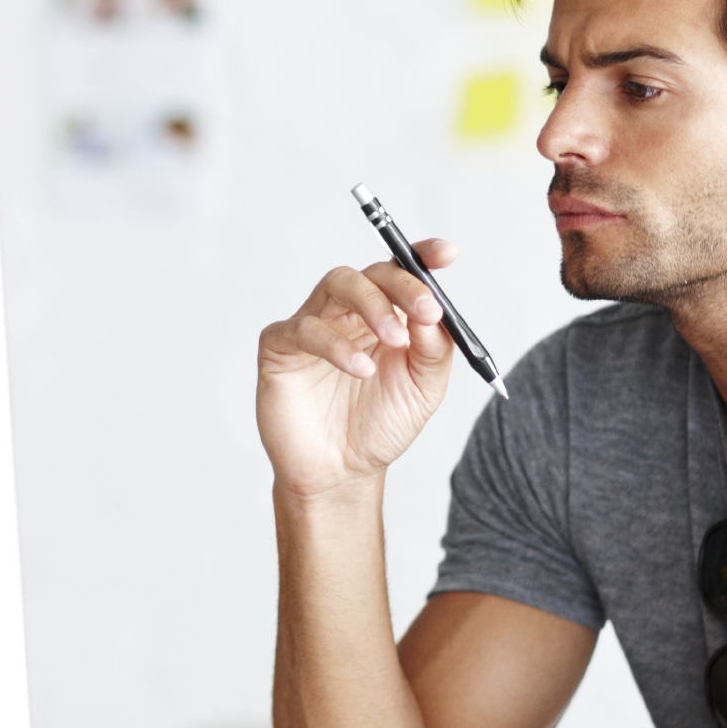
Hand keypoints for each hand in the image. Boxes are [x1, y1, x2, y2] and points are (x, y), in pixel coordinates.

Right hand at [257, 241, 457, 500]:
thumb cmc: (380, 426)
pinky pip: (304, 328)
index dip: (421, 256)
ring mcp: (312, 325)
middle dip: (402, 285)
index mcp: (384, 315)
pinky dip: (336, 344)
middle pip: (371, 273)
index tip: (446, 254)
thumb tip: (434, 311)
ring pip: (336, 284)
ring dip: (372, 305)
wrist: (342, 473)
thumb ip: (433, 348)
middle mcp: (347, 313)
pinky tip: (360, 369)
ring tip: (395, 341)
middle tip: (426, 310)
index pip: (400, 272)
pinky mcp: (280, 347)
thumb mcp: (423, 388)